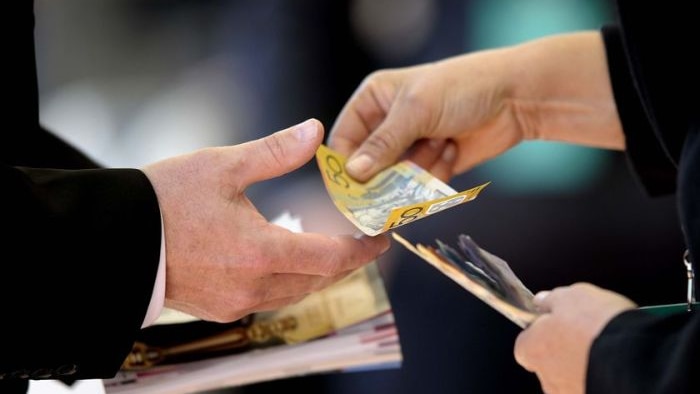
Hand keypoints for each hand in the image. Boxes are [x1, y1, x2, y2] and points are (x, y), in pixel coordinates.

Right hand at [142, 119, 389, 322]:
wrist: (112, 239)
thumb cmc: (164, 200)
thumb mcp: (222, 166)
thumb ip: (275, 152)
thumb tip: (316, 131)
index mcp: (260, 253)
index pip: (330, 259)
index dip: (361, 250)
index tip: (381, 239)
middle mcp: (253, 286)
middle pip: (317, 280)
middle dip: (344, 262)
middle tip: (363, 243)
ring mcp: (235, 303)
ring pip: (295, 293)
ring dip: (317, 274)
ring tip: (330, 250)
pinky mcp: (218, 310)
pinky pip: (269, 299)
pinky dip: (289, 282)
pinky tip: (286, 263)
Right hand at [329, 31, 622, 181]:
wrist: (513, 98)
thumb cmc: (462, 88)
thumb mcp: (417, 110)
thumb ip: (383, 144)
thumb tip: (352, 174)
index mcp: (373, 101)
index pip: (344, 141)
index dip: (344, 167)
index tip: (351, 192)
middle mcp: (386, 125)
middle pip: (367, 168)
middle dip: (388, 173)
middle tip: (402, 175)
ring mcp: (409, 146)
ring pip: (395, 181)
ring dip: (419, 168)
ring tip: (441, 141)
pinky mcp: (429, 165)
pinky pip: (419, 186)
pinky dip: (436, 172)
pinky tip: (452, 148)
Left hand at [514, 283, 635, 393]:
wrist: (633, 359)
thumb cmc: (597, 327)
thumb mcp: (572, 296)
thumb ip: (552, 299)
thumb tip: (542, 302)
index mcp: (532, 350)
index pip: (525, 344)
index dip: (540, 332)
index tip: (554, 322)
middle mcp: (547, 378)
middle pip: (549, 362)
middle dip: (564, 349)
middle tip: (585, 333)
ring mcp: (570, 393)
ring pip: (572, 376)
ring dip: (584, 364)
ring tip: (606, 347)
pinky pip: (592, 384)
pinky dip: (601, 374)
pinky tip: (617, 361)